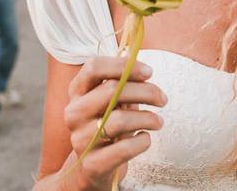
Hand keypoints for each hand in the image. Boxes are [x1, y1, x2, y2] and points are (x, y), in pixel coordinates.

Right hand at [63, 57, 165, 189]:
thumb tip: (143, 70)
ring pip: (119, 119)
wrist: (90, 169)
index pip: (93, 67)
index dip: (123, 66)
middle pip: (111, 90)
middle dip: (145, 91)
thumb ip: (122, 84)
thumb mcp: (110, 102)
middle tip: (162, 99)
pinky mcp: (92, 164)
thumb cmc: (106, 126)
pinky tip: (145, 138)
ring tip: (158, 121)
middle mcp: (74, 113)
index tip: (149, 72)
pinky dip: (142, 141)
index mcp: (76, 92)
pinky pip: (124, 148)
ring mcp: (80, 139)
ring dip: (148, 118)